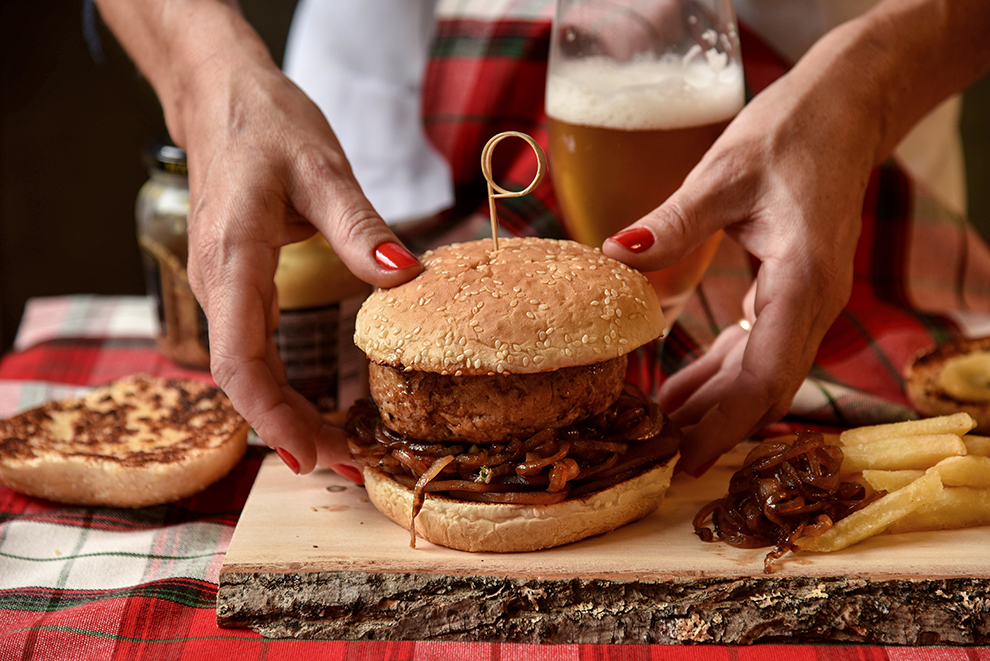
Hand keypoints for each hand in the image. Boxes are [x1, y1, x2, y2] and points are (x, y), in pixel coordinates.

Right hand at [176, 44, 421, 476]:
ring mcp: (221, 287)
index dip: (271, 414)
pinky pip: (252, 352)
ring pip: (247, 371)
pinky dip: (282, 389)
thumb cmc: (266, 124)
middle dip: (292, 429)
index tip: (310, 455)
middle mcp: (216, 282)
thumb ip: (359, 226)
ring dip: (289, 415)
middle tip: (352, 466)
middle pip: (245, 380)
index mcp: (233, 257)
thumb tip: (405, 276)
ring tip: (343, 449)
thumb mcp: (322, 167)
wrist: (220, 98)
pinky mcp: (234, 286)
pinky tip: (315, 407)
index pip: (239, 359)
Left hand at [603, 49, 875, 474]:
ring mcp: (804, 298)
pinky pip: (754, 346)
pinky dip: (717, 372)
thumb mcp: (725, 173)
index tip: (685, 461)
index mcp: (804, 279)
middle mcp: (812, 300)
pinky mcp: (789, 289)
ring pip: (758, 371)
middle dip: (714, 428)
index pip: (767, 374)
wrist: (845, 108)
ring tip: (656, 434)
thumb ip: (675, 223)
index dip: (726, 424)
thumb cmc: (793, 132)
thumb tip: (617, 258)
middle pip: (764, 386)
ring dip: (711, 404)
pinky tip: (680, 390)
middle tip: (656, 461)